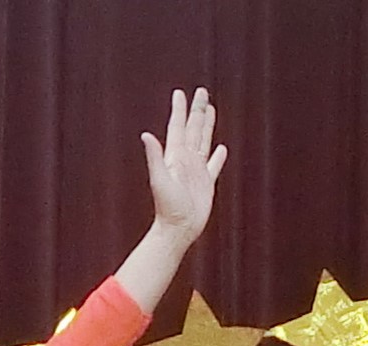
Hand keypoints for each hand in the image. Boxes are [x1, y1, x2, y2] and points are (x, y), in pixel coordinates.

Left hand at [140, 87, 225, 243]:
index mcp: (175, 156)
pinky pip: (214, 166)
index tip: (180, 93)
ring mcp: (197, 171)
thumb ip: (154, 157)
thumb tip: (145, 135)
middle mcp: (186, 160)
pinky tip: (222, 149)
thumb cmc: (167, 208)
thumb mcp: (159, 180)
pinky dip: (218, 157)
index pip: (178, 127)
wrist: (178, 230)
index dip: (179, 110)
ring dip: (207, 126)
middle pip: (193, 129)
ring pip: (204, 141)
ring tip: (211, 110)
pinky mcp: (206, 184)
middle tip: (201, 92)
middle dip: (197, 110)